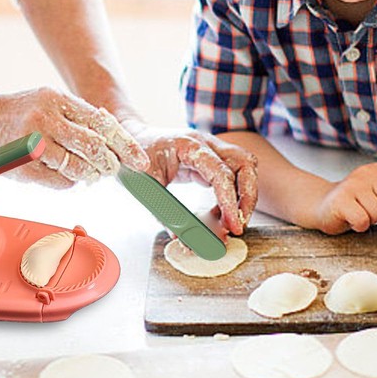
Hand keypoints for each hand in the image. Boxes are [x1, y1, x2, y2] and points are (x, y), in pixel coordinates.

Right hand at [0, 88, 149, 187]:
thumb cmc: (11, 115)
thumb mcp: (44, 102)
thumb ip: (73, 116)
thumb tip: (108, 138)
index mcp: (55, 99)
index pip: (101, 122)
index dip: (124, 144)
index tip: (138, 159)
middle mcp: (46, 118)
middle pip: (94, 146)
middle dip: (110, 163)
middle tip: (113, 170)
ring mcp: (34, 142)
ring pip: (78, 167)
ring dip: (88, 174)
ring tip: (87, 173)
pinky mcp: (24, 165)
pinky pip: (60, 181)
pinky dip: (67, 182)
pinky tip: (62, 175)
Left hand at [120, 121, 257, 235]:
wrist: (129, 138)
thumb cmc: (134, 156)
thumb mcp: (145, 185)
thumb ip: (164, 212)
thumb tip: (183, 240)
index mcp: (189, 145)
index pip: (221, 172)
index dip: (229, 201)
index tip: (232, 226)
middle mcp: (205, 143)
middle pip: (245, 164)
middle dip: (247, 198)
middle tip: (238, 226)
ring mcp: (210, 149)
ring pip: (244, 168)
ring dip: (244, 196)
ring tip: (229, 223)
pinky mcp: (209, 160)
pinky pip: (231, 176)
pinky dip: (230, 196)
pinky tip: (217, 214)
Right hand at [309, 163, 376, 234]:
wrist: (319, 205)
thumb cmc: (353, 203)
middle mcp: (365, 174)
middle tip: (371, 213)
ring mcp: (351, 186)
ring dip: (370, 220)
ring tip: (359, 214)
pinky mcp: (341, 200)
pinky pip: (362, 220)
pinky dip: (359, 226)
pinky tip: (350, 219)